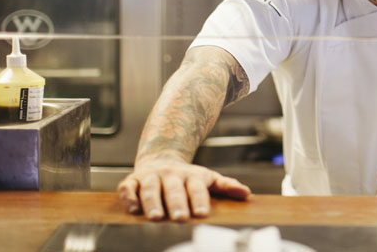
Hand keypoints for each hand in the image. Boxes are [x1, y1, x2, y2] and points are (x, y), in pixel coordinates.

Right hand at [117, 158, 250, 220]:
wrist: (161, 158)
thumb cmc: (188, 177)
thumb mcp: (208, 178)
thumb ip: (226, 186)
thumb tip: (246, 194)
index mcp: (191, 176)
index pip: (197, 188)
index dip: (200, 200)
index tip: (202, 213)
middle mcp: (171, 175)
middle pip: (174, 189)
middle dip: (178, 203)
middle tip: (181, 218)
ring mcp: (151, 177)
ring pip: (151, 188)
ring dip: (153, 202)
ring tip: (156, 217)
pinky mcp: (133, 181)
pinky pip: (129, 188)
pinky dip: (130, 197)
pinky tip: (134, 209)